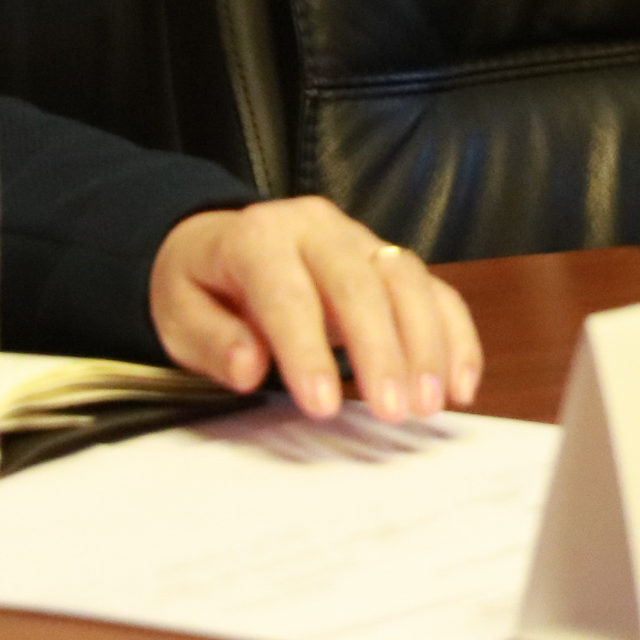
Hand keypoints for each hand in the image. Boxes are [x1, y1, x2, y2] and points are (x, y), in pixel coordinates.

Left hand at [148, 198, 484, 423]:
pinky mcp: (391, 261)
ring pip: (408, 280)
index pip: (289, 294)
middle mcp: (317, 228)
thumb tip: (250, 367)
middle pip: (361, 283)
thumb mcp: (179, 316)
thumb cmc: (203, 287)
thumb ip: (213, 342)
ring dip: (426, 345)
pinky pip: (435, 291)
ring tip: (428, 404)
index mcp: (258, 237)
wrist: (221, 245)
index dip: (308, 351)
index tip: (323, 407)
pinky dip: (455, 336)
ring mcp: (362, 239)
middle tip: (393, 411)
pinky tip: (460, 385)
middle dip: (382, 351)